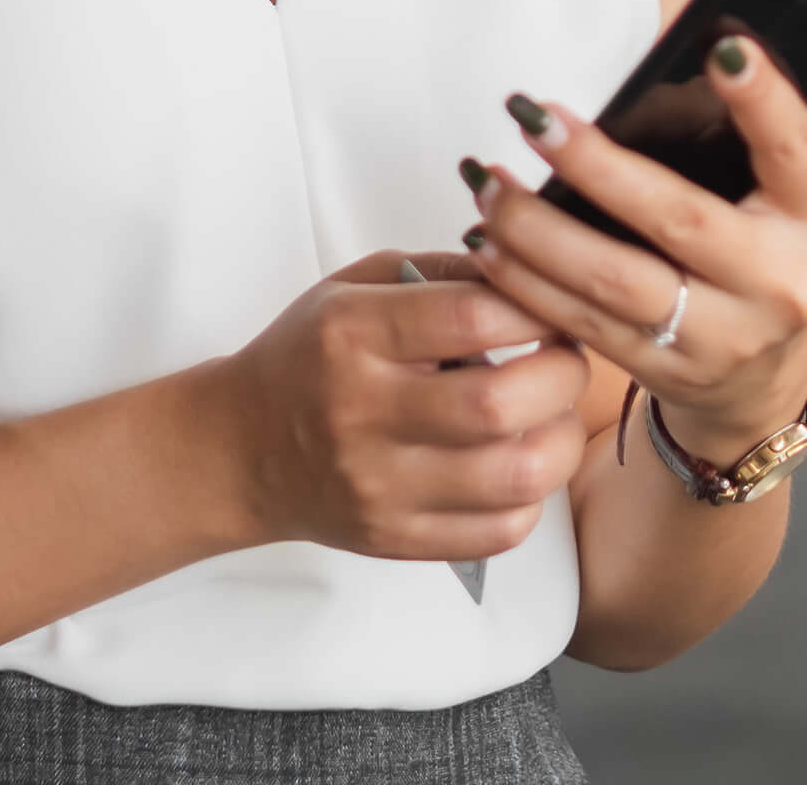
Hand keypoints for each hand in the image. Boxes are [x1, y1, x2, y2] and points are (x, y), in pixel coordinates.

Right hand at [220, 252, 589, 564]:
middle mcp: (364, 413)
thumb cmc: (308, 356)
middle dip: (562, 375)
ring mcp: (380, 487)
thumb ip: (443, 270)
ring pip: (513, 478)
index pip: (471, 316)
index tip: (556, 301)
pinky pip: (499, 532)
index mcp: (354, 334)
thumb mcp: (356, 285)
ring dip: (561, 440)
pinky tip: (522, 463)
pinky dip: (533, 497)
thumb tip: (529, 266)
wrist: (240, 449)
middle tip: (567, 358)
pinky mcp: (396, 540)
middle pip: (498, 404)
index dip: (536, 304)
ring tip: (555, 413)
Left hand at [461, 42, 806, 468]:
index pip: (795, 150)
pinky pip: (581, 326)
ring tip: (488, 179)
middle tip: (533, 115)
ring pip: (614, 283)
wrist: (762, 385)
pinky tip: (487, 240)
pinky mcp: (661, 372)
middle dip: (598, 167)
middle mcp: (778, 284)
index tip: (721, 49)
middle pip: (678, 221)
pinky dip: (526, 284)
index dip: (763, 101)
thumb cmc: (782, 249)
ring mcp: (718, 338)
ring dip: (538, 231)